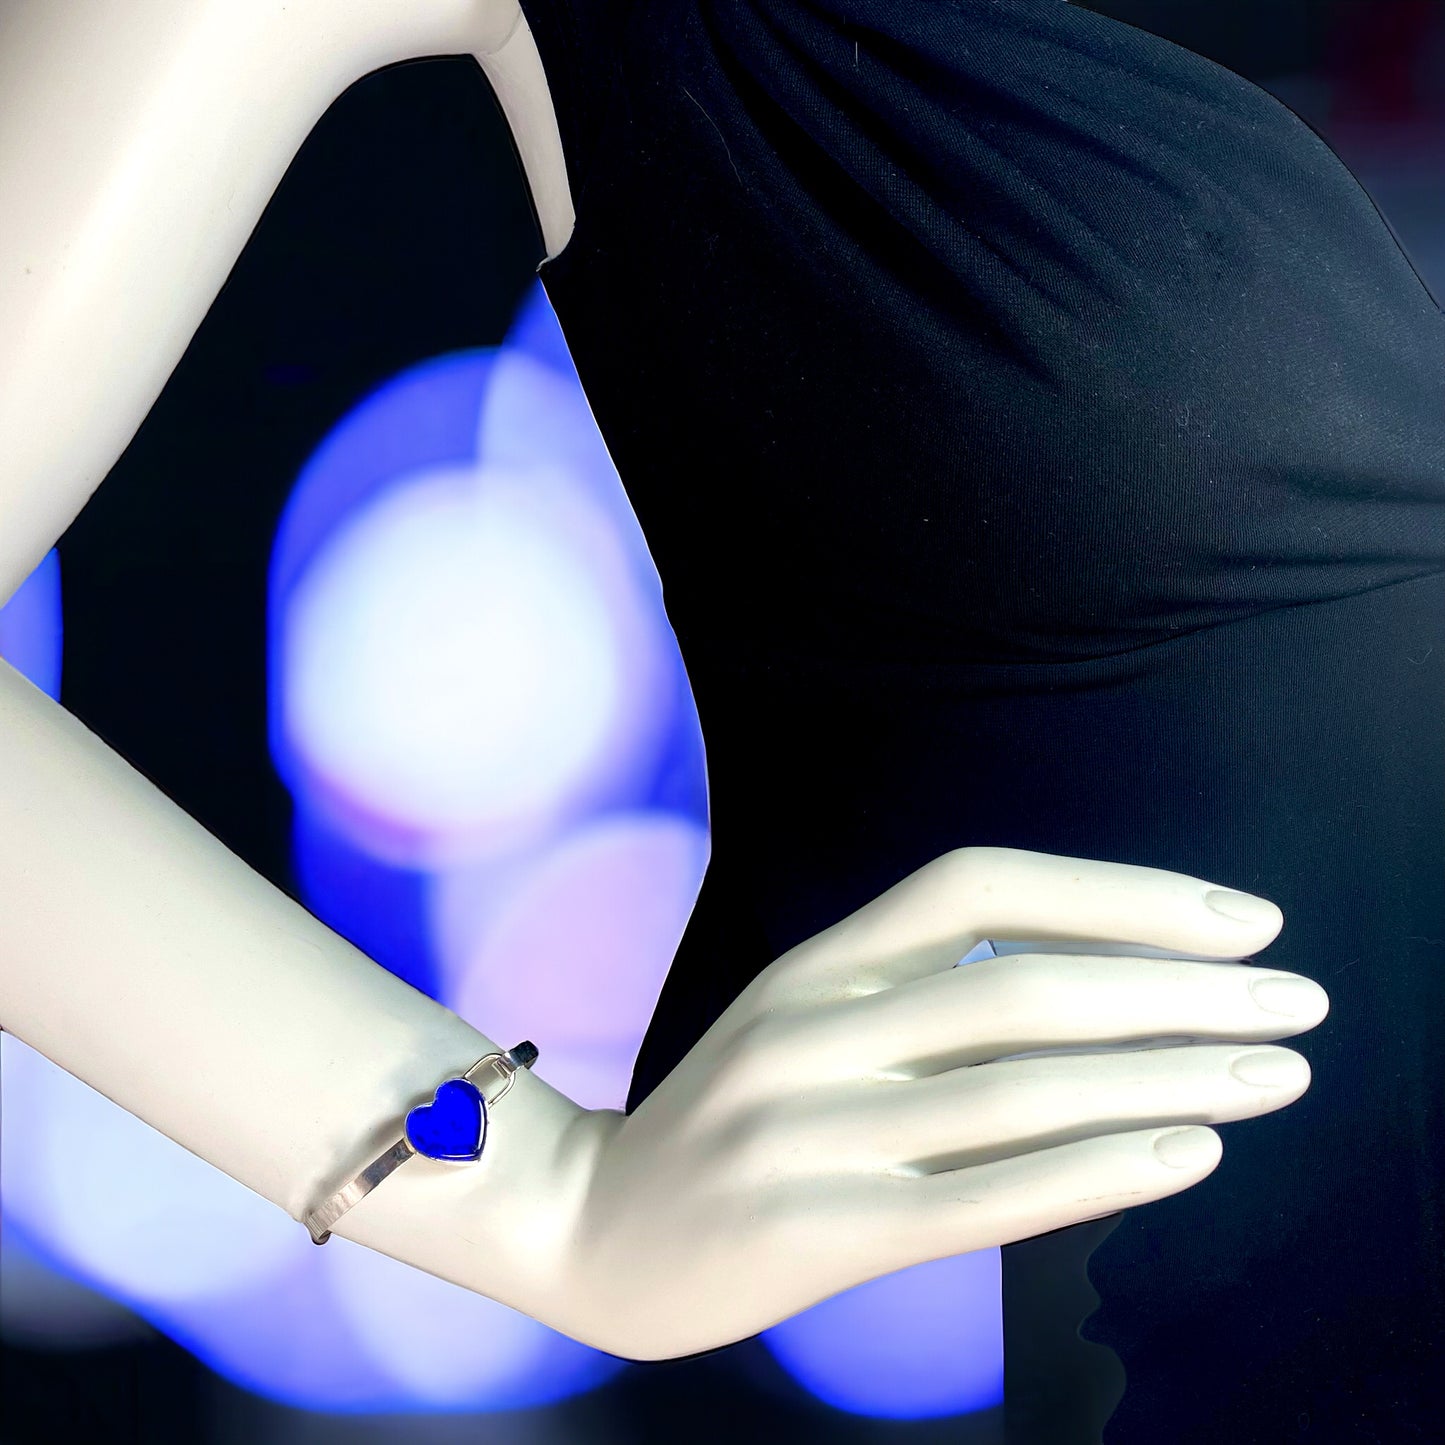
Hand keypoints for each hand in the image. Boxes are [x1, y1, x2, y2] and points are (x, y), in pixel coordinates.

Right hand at [551, 846, 1324, 1359]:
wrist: (587, 1225)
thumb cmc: (730, 1120)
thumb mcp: (806, 1018)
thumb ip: (921, 993)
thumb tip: (1104, 989)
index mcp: (820, 960)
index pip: (981, 885)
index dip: (1120, 893)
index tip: (1239, 923)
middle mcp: (815, 1026)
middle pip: (1024, 986)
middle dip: (1181, 990)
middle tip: (1303, 1003)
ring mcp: (811, 1127)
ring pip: (1022, 1089)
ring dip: (1170, 1078)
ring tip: (1276, 1077)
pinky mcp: (816, 1229)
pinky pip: (985, 1196)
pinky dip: (1101, 1171)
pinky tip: (1191, 1156)